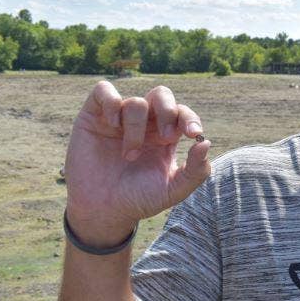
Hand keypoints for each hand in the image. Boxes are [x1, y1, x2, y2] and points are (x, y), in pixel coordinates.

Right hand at [64, 81, 210, 245]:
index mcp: (166, 135)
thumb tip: (206, 143)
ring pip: (136, 102)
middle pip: (161, 95)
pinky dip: (111, 102)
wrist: (103, 210)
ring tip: (130, 155)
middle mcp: (144, 123)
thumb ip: (195, 171)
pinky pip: (104, 90)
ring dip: (136, 128)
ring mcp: (119, 118)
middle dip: (168, 110)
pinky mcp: (93, 116)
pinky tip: (113, 125)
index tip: (194, 133)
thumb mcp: (173, 190)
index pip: (182, 113)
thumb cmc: (139, 199)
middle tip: (167, 137)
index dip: (190, 118)